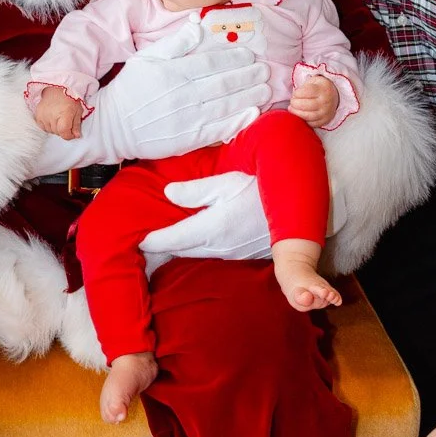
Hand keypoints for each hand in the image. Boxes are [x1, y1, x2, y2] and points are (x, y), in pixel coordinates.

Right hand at [35, 86, 82, 139]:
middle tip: (66, 123)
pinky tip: (52, 119)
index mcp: (64, 114)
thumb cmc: (69, 97)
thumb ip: (76, 124)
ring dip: (55, 128)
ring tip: (59, 119)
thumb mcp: (78, 110)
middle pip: (57, 132)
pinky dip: (47, 125)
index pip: (64, 132)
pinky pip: (42, 127)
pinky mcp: (38, 114)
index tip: (71, 134)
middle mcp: (52, 115)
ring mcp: (44, 115)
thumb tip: (76, 135)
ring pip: (49, 130)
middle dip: (63, 131)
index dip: (68, 136)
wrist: (57, 87)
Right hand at [88, 41, 271, 163]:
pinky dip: (238, 122)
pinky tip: (252, 113)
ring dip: (250, 96)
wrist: (112, 125)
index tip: (250, 55)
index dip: (234, 58)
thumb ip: (174, 43)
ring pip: (226, 105)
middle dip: (249, 75)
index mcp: (174, 72)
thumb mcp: (147, 58)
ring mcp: (187, 118)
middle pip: (224, 83)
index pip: (212, 63)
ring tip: (265, 89)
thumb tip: (197, 24)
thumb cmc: (130, 89)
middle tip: (266, 70)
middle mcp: (183, 94)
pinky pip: (219, 130)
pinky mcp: (188, 139)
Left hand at [141, 171, 271, 263]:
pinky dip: (199, 247)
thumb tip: (168, 193)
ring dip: (181, 247)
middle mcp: (219, 247)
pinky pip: (213, 253)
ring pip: (197, 253)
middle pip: (181, 250)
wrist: (298, 206)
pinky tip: (196, 238)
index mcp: (210, 228)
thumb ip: (194, 190)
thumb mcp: (225, 182)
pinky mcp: (243, 255)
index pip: (171, 240)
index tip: (136, 238)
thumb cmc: (260, 187)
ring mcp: (232, 254)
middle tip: (145, 240)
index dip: (151, 240)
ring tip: (165, 238)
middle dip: (162, 246)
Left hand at [289, 76, 338, 128]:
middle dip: (295, 104)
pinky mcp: (325, 121)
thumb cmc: (319, 88)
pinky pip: (311, 124)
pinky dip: (303, 120)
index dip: (297, 93)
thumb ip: (304, 87)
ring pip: (307, 116)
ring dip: (296, 113)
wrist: (334, 96)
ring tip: (292, 109)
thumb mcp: (313, 81)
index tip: (295, 94)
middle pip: (306, 105)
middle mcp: (326, 102)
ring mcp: (326, 113)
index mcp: (323, 89)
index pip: (306, 92)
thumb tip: (293, 97)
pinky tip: (299, 115)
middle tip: (292, 102)